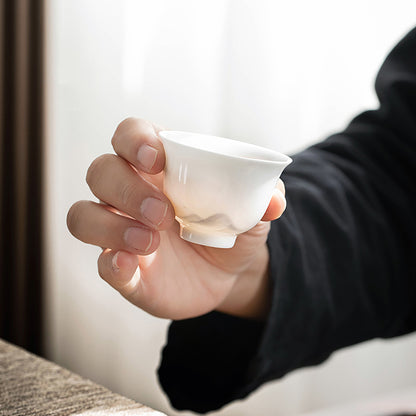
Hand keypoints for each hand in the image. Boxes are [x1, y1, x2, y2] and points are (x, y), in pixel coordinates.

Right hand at [67, 118, 285, 319]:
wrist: (229, 273)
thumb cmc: (233, 228)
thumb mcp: (253, 209)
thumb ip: (264, 197)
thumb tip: (274, 200)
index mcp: (160, 166)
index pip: (128, 134)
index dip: (133, 140)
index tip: (156, 159)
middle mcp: (131, 193)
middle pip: (100, 171)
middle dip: (126, 188)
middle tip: (163, 212)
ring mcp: (121, 231)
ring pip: (84, 216)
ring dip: (112, 226)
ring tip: (152, 242)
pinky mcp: (124, 269)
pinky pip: (101, 263)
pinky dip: (111, 264)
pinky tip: (132, 266)